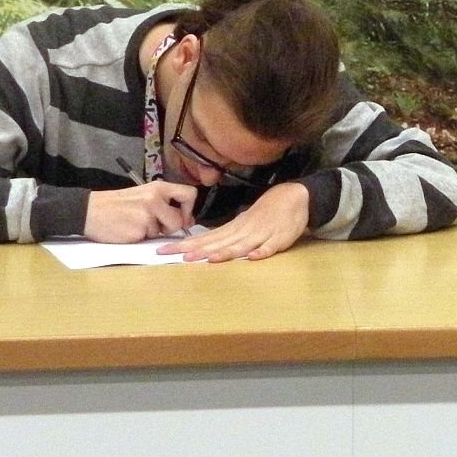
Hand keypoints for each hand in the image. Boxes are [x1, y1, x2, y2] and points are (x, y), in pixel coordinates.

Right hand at [84, 181, 198, 242]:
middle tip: (153, 225)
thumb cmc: (117, 205)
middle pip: (178, 220)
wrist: (89, 211)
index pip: (189, 194)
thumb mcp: (143, 195)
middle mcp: (155, 199)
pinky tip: (128, 230)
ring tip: (135, 224)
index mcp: (158, 188)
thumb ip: (165, 204)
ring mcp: (147, 215)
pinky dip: (141, 238)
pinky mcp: (139, 230)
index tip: (180, 216)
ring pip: (164, 232)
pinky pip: (149, 239)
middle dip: (169, 227)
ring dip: (153, 232)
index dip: (189, 209)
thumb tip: (187, 221)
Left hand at [161, 183, 310, 263]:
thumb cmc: (264, 213)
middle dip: (195, 250)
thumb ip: (225, 236)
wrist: (293, 197)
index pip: (205, 237)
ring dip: (226, 252)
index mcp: (233, 228)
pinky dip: (262, 252)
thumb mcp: (242, 223)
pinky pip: (270, 247)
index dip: (184, 244)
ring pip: (241, 245)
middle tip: (173, 255)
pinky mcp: (280, 239)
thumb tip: (200, 246)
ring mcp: (261, 235)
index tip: (162, 250)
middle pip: (217, 242)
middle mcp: (243, 231)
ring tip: (209, 259)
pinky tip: (253, 258)